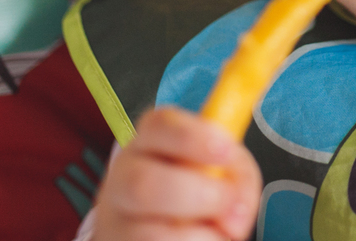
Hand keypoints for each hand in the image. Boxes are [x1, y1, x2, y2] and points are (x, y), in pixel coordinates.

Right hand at [93, 106, 261, 239]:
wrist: (162, 226)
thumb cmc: (200, 188)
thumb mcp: (225, 169)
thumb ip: (238, 176)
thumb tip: (236, 212)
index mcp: (150, 141)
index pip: (158, 125)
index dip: (193, 136)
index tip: (226, 150)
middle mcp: (125, 177)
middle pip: (143, 182)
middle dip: (197, 194)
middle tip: (227, 202)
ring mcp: (117, 220)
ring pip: (150, 233)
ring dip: (198, 235)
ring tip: (215, 231)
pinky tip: (199, 239)